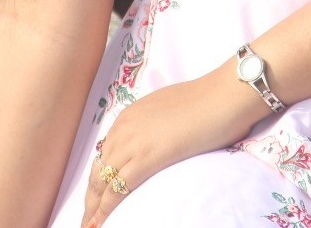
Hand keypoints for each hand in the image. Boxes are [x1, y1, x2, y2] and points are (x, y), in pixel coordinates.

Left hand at [81, 67, 267, 225]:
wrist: (222, 96)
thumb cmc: (207, 102)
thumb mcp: (170, 111)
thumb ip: (155, 127)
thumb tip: (157, 142)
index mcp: (130, 115)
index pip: (105, 154)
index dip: (99, 178)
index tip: (95, 197)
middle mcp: (125, 127)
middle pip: (99, 170)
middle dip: (91, 198)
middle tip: (88, 219)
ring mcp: (134, 141)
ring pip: (103, 182)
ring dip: (95, 207)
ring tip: (91, 226)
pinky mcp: (147, 157)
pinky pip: (118, 189)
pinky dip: (106, 210)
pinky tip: (102, 224)